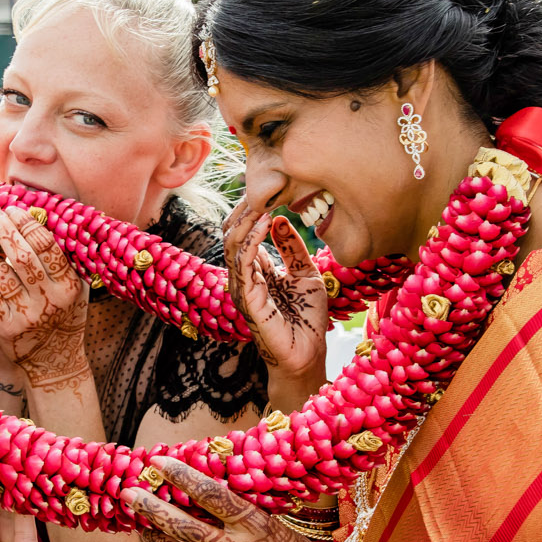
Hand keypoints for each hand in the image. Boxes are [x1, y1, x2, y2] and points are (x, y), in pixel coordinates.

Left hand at [0, 204, 89, 393]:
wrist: (52, 362)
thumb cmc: (62, 316)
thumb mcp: (75, 290)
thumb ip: (66, 261)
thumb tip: (50, 219)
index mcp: (68, 286)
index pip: (46, 245)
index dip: (27, 223)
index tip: (15, 209)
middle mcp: (49, 301)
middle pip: (22, 255)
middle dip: (4, 228)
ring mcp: (26, 316)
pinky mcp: (5, 328)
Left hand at [124, 456, 363, 541]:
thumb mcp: (272, 526)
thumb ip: (238, 515)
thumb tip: (199, 491)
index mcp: (256, 527)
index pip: (213, 495)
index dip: (183, 476)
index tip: (159, 462)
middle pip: (185, 527)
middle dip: (152, 508)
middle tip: (128, 492)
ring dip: (156, 537)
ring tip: (138, 521)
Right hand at [224, 174, 328, 384]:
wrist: (309, 356)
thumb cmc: (308, 320)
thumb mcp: (306, 274)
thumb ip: (292, 248)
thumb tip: (280, 218)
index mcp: (255, 270)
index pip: (245, 231)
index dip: (255, 207)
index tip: (275, 186)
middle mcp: (243, 276)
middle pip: (232, 231)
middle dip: (247, 207)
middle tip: (267, 185)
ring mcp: (241, 287)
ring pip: (232, 242)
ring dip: (248, 217)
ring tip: (265, 197)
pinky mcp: (246, 298)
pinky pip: (243, 261)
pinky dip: (253, 237)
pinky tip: (267, 220)